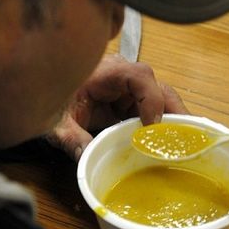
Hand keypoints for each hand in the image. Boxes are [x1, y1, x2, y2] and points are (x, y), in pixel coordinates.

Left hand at [47, 54, 188, 160]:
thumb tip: (87, 157)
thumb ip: (71, 138)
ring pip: (160, 99)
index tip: (151, 127)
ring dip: (172, 121)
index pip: (140, 76)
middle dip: (174, 112)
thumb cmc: (51, 98)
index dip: (152, 99)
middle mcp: (123, 76)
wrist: (43, 90)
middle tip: (185, 138)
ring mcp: (128, 90)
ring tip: (184, 144)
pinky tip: (169, 143)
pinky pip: (151, 111)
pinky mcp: (129, 103)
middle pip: (159, 88)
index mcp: (107, 72)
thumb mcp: (56, 122)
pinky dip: (162, 127)